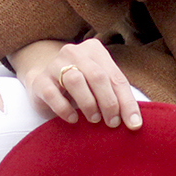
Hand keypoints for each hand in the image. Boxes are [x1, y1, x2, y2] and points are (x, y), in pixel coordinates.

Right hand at [17, 38, 140, 129]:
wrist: (44, 83)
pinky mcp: (40, 80)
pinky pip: (52, 94)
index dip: (127, 102)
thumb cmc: (81, 87)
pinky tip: (73, 119)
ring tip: (94, 119)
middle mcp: (74, 52)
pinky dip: (65, 109)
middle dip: (108, 102)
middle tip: (112, 123)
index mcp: (94, 50)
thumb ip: (116, 96)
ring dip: (88, 103)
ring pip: (75, 80)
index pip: (116, 77)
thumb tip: (135, 122)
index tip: (133, 125)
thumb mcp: (100, 87)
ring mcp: (54, 64)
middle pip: (97, 76)